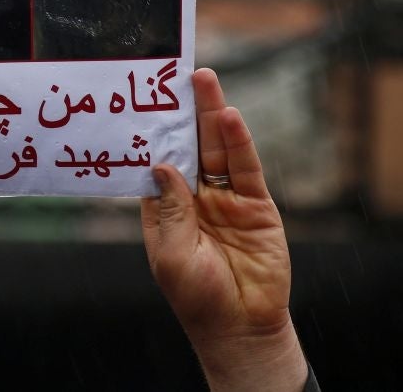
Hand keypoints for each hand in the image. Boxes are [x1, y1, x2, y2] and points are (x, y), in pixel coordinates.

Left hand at [141, 68, 306, 391]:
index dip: (154, 132)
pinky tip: (229, 118)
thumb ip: (170, 208)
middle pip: (189, 145)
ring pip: (217, 149)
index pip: (158, 160)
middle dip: (184, 112)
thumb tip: (162, 164)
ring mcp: (227, 199)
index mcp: (166, 209)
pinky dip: (238, 142)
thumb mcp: (171, 253)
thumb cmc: (197, 298)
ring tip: (204, 81)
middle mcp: (195, 198)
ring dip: (211, 115)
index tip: (145, 100)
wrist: (241, 327)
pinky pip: (246, 168)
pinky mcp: (257, 205)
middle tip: (178, 75)